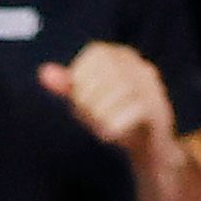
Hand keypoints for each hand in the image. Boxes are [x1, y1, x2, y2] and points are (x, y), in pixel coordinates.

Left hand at [38, 42, 177, 156]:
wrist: (146, 146)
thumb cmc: (113, 117)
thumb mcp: (86, 100)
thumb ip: (67, 86)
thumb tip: (43, 71)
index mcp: (123, 57)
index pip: (96, 53)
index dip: (81, 76)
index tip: (80, 97)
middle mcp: (140, 67)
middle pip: (106, 72)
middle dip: (88, 98)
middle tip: (89, 116)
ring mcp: (152, 88)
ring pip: (117, 92)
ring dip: (100, 115)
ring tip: (100, 126)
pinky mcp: (157, 110)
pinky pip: (130, 113)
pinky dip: (114, 127)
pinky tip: (110, 134)